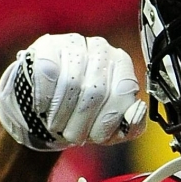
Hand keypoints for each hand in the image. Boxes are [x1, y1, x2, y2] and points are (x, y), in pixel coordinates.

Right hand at [0, 33, 146, 150]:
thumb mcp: (111, 127)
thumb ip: (131, 125)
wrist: (46, 103)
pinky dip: (45, 98)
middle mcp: (102, 49)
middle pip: (96, 91)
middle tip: (72, 136)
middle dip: (82, 122)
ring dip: (61, 114)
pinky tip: (43, 108)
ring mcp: (74, 44)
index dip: (106, 122)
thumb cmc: (83, 114)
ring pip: (71, 83)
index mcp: (122, 64)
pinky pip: (48, 73)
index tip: (93, 137)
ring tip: (57, 125)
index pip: (123, 94)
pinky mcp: (48, 45)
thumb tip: (137, 112)